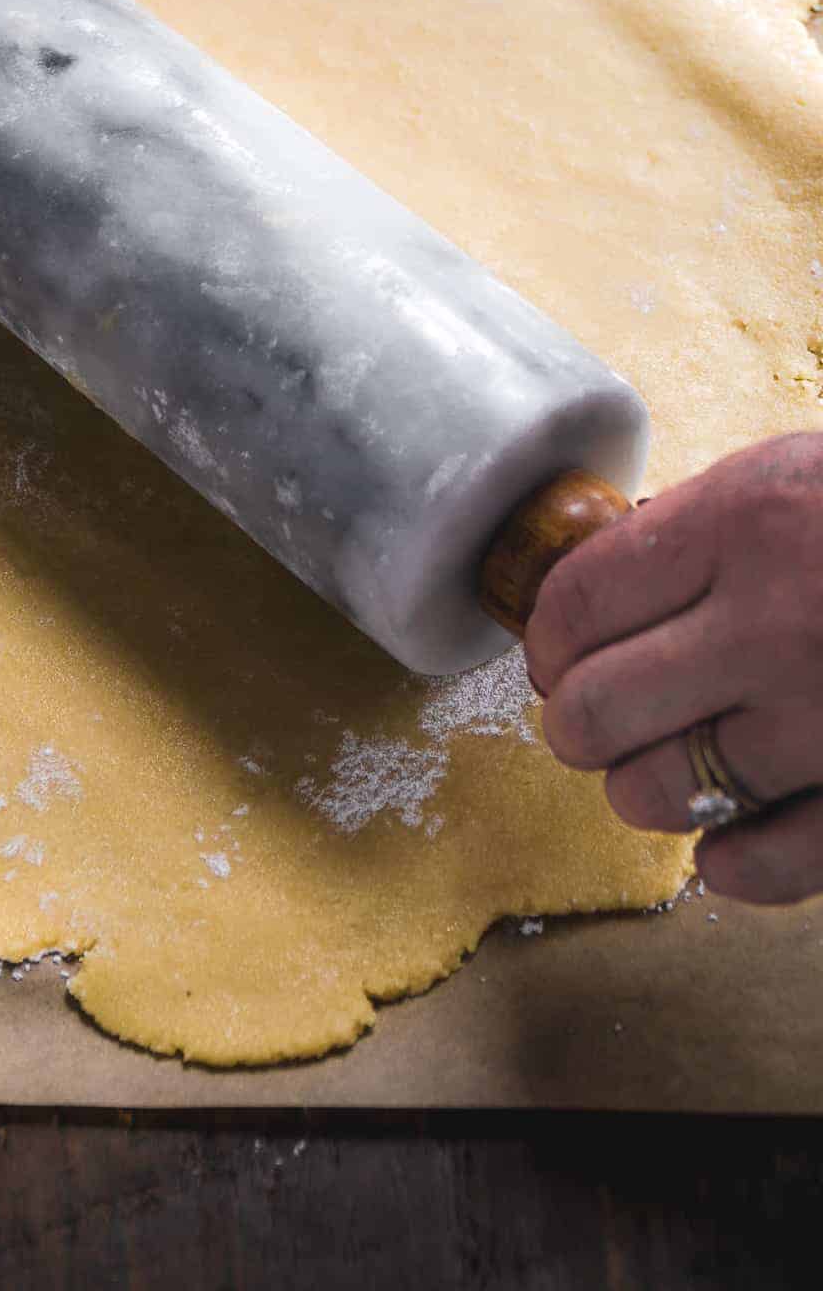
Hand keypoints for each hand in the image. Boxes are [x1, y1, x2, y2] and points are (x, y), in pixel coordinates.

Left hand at [526, 432, 822, 904]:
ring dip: (641, 789)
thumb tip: (587, 596)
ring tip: (662, 765)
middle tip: (592, 717)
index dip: (543, 638)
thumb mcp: (795, 473)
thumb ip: (696, 528)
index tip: (554, 652)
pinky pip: (765, 865)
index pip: (577, 601)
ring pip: (657, 794)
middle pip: (593, 707)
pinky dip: (728, 864)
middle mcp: (775, 622)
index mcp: (745, 521)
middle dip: (574, 721)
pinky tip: (722, 843)